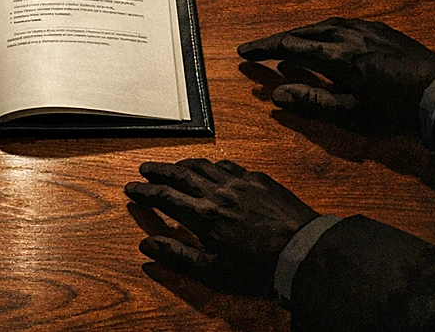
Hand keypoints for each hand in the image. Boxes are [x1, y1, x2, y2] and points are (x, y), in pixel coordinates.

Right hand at [125, 158, 318, 295]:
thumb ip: (178, 255)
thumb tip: (147, 245)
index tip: (131, 188)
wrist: (303, 251)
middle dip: (159, 170)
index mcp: (203, 215)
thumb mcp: (213, 270)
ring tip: (173, 165)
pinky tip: (213, 167)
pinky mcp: (259, 180)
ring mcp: (240, 183)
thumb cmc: (259, 266)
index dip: (144, 192)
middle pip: (180, 174)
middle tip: (144, 169)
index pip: (164, 197)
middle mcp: (218, 192)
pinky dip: (214, 164)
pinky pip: (230, 166)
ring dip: (184, 163)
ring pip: (204, 165)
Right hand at [238, 18, 434, 130]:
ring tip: (292, 44)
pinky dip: (326, 31)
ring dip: (303, 33)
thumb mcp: (349, 113)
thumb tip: (276, 94)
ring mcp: (367, 29)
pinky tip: (329, 39)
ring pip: (324, 25)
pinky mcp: (383, 31)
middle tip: (262, 50)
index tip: (244, 52)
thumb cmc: (394, 109)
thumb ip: (311, 102)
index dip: (264, 49)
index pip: (290, 46)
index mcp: (336, 56)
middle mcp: (348, 35)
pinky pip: (344, 24)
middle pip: (304, 32)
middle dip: (280, 40)